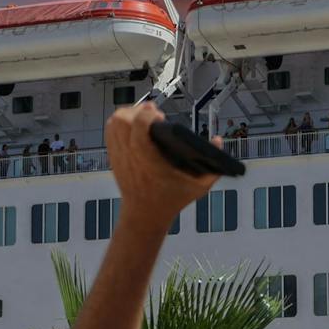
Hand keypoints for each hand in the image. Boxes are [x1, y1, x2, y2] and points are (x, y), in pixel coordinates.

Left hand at [103, 104, 217, 221]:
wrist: (144, 216)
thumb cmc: (171, 200)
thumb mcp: (198, 187)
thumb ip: (214, 168)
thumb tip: (218, 140)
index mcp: (150, 162)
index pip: (139, 129)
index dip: (148, 115)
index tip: (160, 117)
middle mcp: (131, 157)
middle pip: (123, 121)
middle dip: (138, 112)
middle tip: (154, 116)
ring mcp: (120, 156)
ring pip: (114, 122)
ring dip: (129, 114)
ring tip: (144, 118)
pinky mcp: (114, 156)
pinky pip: (110, 130)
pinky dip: (120, 122)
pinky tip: (133, 125)